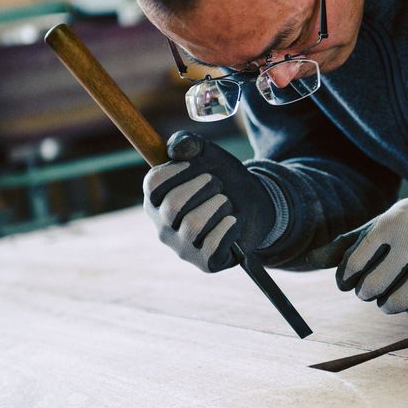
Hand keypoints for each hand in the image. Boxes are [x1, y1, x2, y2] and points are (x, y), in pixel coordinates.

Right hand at [143, 131, 275, 271]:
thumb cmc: (223, 179)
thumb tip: (175, 148)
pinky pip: (213, 245)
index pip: (153, 184)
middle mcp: (164, 227)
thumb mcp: (208, 154)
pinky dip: (229, 228)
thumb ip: (189, 144)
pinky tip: (234, 221)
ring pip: (194, 226)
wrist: (254, 203)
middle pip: (173, 205)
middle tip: (218, 183)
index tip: (196, 163)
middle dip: (204, 186)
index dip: (177, 169)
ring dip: (219, 205)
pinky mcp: (205, 263)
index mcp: (157, 199)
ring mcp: (183, 247)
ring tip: (227, 202)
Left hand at [308, 194, 407, 316]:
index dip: (346, 276)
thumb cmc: (406, 225)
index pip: (353, 263)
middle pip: (372, 287)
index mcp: (391, 223)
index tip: (349, 278)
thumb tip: (309, 258)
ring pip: (395, 304)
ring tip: (385, 296)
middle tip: (367, 289)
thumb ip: (346, 245)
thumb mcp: (378, 226)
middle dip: (364, 292)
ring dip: (385, 304)